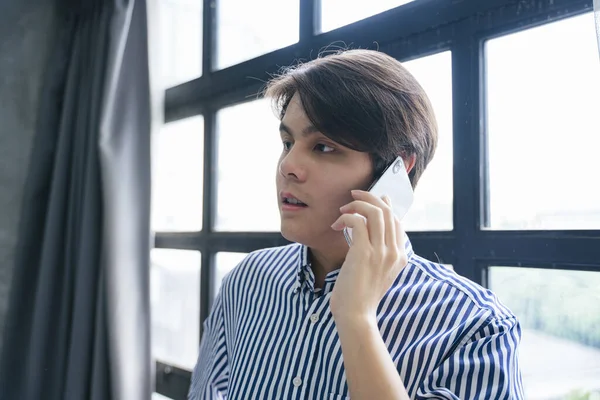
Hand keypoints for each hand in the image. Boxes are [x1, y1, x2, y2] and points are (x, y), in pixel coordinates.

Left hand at [329, 190, 408, 323]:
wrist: (356, 316)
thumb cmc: (360, 296)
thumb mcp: (378, 274)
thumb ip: (380, 255)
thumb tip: (369, 234)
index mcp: (400, 257)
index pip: (397, 221)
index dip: (384, 205)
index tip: (370, 199)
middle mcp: (394, 252)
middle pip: (388, 212)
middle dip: (370, 198)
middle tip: (354, 195)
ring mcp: (381, 252)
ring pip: (375, 212)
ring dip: (357, 205)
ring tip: (343, 209)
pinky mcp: (364, 253)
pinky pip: (358, 221)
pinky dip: (347, 217)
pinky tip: (338, 224)